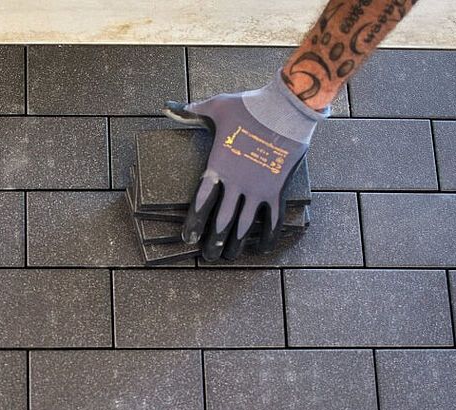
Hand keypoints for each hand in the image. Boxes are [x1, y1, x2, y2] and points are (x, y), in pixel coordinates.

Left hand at [163, 75, 327, 260]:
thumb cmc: (249, 106)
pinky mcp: (276, 189)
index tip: (188, 238)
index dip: (193, 222)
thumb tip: (169, 107)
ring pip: (244, 225)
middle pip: (220, 220)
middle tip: (208, 257)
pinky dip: (268, 236)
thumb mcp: (216, 106)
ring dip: (236, 244)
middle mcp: (236, 183)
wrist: (286, 108)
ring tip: (229, 257)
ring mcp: (257, 189)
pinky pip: (272, 219)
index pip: (200, 201)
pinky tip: (262, 249)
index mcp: (218, 167)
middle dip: (213, 241)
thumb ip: (192, 110)